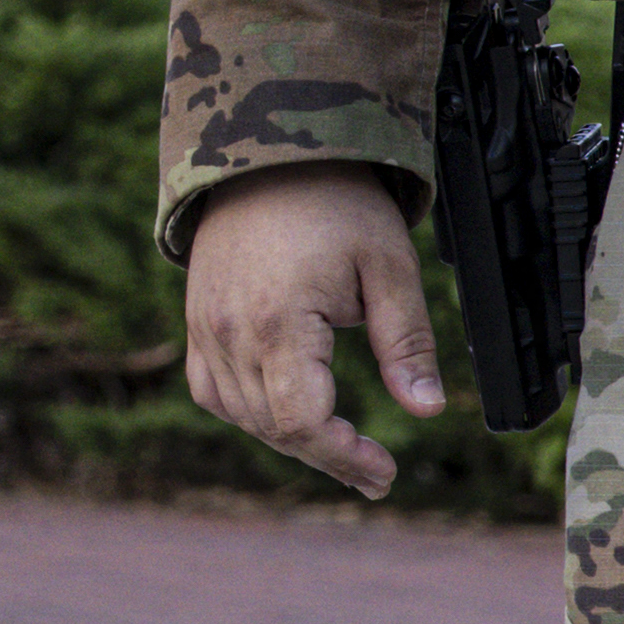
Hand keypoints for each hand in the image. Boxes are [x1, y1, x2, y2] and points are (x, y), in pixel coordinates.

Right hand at [182, 165, 452, 502]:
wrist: (269, 152)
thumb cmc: (335, 203)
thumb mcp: (389, 267)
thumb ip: (406, 343)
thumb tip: (426, 409)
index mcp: (279, 322)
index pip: (302, 422)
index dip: (344, 457)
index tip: (384, 471)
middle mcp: (230, 332)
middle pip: (273, 428)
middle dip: (327, 456)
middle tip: (376, 471)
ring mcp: (205, 328)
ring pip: (242, 416)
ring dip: (290, 438)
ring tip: (339, 445)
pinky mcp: (196, 321)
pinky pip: (212, 390)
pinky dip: (248, 412)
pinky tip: (284, 412)